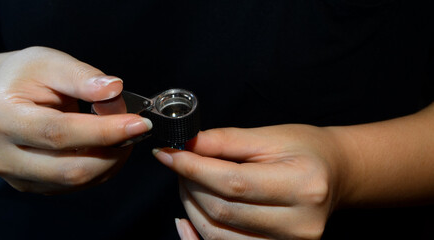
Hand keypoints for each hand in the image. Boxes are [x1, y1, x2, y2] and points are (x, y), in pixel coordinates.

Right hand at [0, 47, 151, 193]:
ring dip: (112, 158)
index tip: (139, 123)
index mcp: (0, 117)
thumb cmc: (28, 76)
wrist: (6, 96)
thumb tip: (113, 90)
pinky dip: (101, 166)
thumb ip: (82, 77)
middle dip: (114, 149)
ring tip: (122, 131)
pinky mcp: (33, 186)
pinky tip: (107, 145)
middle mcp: (1, 155)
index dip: (104, 131)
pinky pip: (77, 185)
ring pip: (78, 180)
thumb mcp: (51, 62)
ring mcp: (16, 176)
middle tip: (135, 125)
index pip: (59, 132)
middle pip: (71, 168)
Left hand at [154, 125, 341, 238]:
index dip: (193, 168)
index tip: (168, 154)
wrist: (334, 174)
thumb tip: (185, 144)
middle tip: (179, 163)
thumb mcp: (269, 137)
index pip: (233, 182)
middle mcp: (299, 223)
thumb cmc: (305, 150)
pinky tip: (188, 216)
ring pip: (217, 234)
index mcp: (302, 185)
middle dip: (190, 184)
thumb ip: (225, 141)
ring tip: (188, 182)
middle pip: (222, 210)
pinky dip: (198, 234)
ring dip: (191, 207)